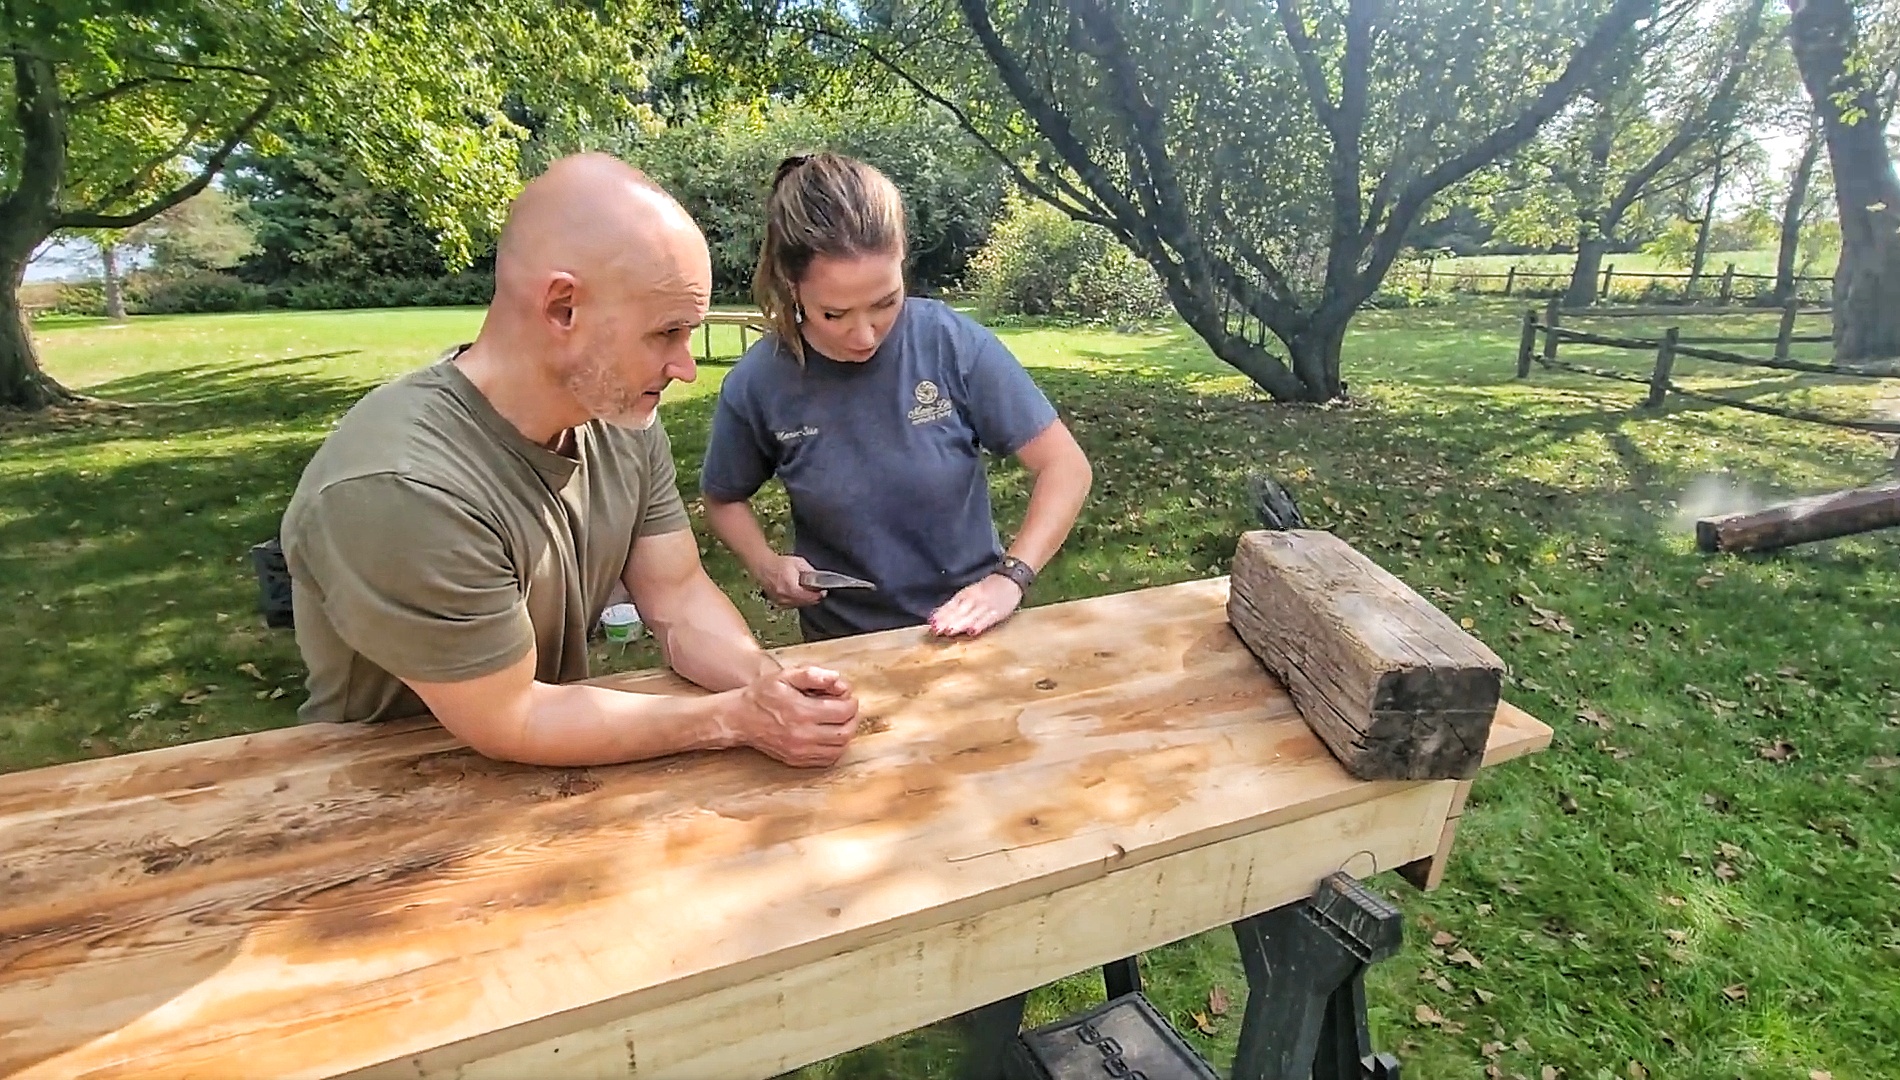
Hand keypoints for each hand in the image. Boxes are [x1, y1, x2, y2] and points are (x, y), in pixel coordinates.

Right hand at [724, 665, 860, 766]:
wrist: (740, 719)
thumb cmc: (762, 695)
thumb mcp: (784, 676)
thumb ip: (812, 675)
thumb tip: (836, 678)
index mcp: (802, 712)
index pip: (844, 712)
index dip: (851, 702)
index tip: (847, 697)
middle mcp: (803, 735)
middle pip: (846, 732)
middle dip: (852, 718)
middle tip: (847, 709)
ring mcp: (800, 751)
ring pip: (839, 748)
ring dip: (846, 734)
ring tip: (839, 721)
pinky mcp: (797, 760)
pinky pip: (827, 760)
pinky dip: (835, 748)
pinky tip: (829, 735)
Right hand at [754, 554, 826, 607]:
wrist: (764, 566)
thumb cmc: (780, 564)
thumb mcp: (799, 563)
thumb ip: (810, 571)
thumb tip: (820, 578)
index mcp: (791, 587)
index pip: (809, 597)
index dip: (818, 595)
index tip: (823, 591)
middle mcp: (785, 596)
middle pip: (805, 602)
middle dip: (813, 598)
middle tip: (819, 593)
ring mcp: (780, 601)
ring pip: (799, 605)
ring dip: (805, 600)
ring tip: (809, 592)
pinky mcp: (777, 602)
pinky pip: (791, 605)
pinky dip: (797, 601)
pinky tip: (799, 595)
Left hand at [927, 574, 1023, 637]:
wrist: (1010, 579)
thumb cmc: (987, 589)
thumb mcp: (970, 593)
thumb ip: (954, 605)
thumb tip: (936, 615)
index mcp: (966, 594)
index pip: (952, 605)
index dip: (941, 613)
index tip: (931, 622)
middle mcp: (974, 600)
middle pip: (959, 611)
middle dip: (947, 620)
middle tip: (936, 629)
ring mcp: (986, 606)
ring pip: (971, 616)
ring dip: (960, 624)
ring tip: (949, 631)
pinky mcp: (998, 613)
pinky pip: (988, 619)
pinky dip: (980, 625)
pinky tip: (972, 632)